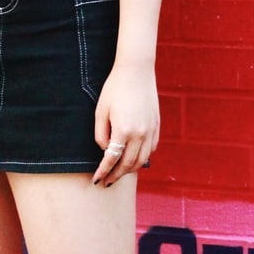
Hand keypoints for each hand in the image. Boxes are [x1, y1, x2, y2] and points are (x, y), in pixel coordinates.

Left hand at [91, 60, 159, 186]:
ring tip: (119, 172)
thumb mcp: (101, 111)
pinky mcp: (157, 126)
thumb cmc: (114, 89)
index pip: (111, 159)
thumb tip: (105, 150)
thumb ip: (101, 135)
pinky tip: (134, 159)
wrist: (136, 71)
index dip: (103, 172)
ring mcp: (151, 131)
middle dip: (116, 175)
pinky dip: (142, 158)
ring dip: (130, 169)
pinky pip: (151, 149)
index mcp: (123, 131)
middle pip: (128, 164)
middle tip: (107, 181)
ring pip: (142, 160)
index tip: (97, 180)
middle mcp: (140, 134)